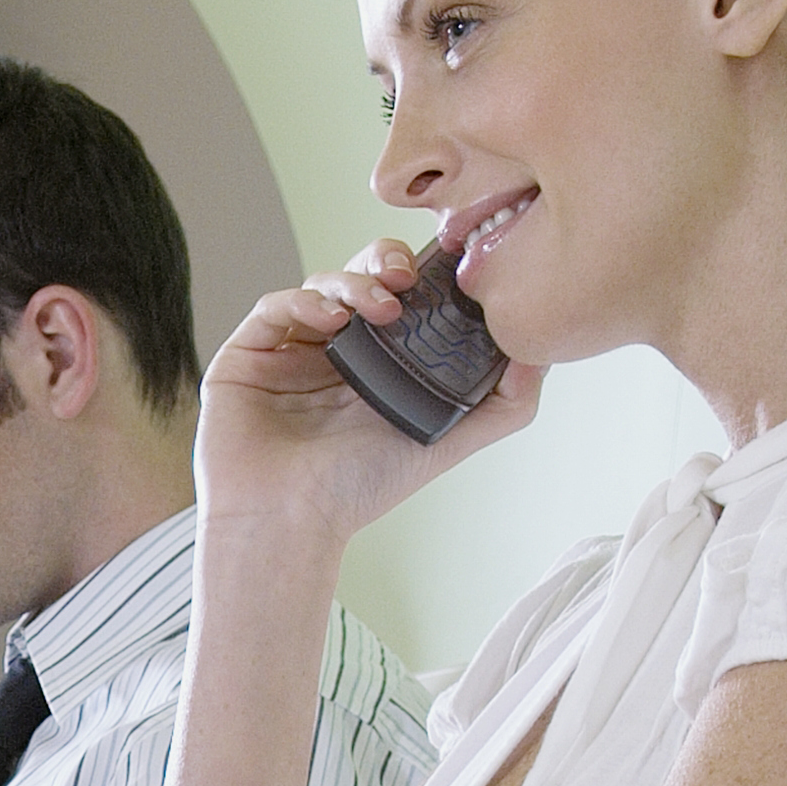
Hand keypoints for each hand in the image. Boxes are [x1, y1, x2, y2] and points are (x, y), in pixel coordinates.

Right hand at [192, 242, 544, 551]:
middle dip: (387, 262)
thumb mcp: (446, 440)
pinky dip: (303, 301)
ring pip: (320, 283)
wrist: (290, 522)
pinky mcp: (246, 357)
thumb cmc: (358, 490)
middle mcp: (333, 351)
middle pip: (361, 276)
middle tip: (409, 277)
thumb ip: (501, 403)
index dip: (424, 273)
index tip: (449, 268)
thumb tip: (540, 355)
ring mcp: (287, 352)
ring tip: (379, 308)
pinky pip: (274, 306)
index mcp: (377, 363)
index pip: (402, 296)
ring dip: (352, 283)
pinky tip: (330, 321)